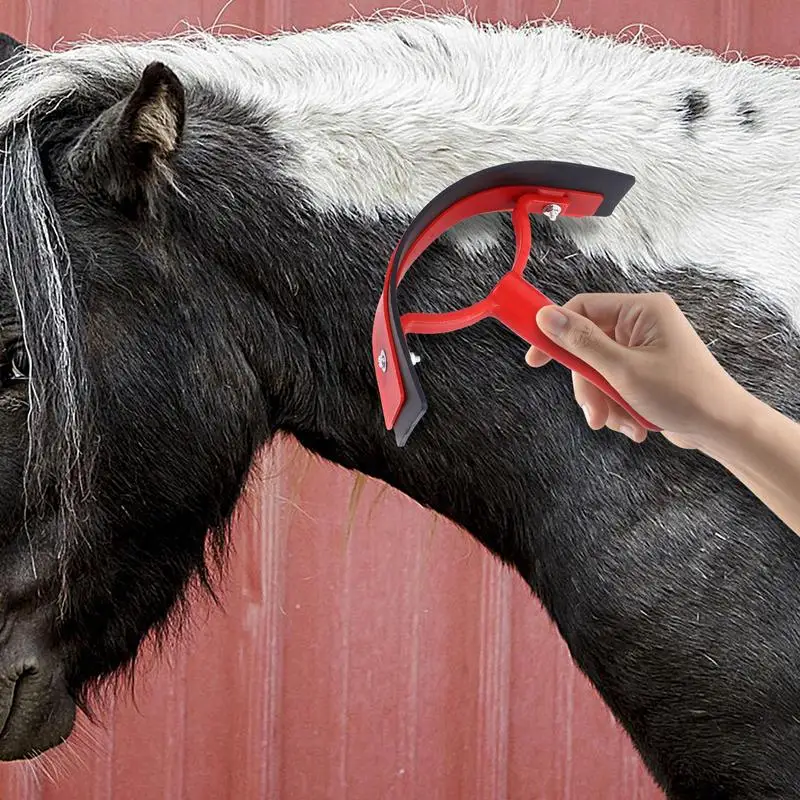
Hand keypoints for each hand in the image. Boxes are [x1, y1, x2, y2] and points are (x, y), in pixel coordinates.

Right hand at [525, 292, 750, 447]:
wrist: (721, 428)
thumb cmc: (685, 394)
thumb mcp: (623, 369)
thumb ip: (581, 342)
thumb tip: (547, 317)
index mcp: (642, 311)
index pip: (583, 308)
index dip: (555, 332)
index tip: (536, 357)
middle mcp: (642, 325)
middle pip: (587, 347)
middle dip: (587, 385)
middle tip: (592, 411)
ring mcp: (643, 350)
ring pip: (597, 371)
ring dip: (601, 401)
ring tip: (616, 423)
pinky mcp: (643, 372)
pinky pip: (612, 385)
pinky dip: (615, 407)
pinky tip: (632, 424)